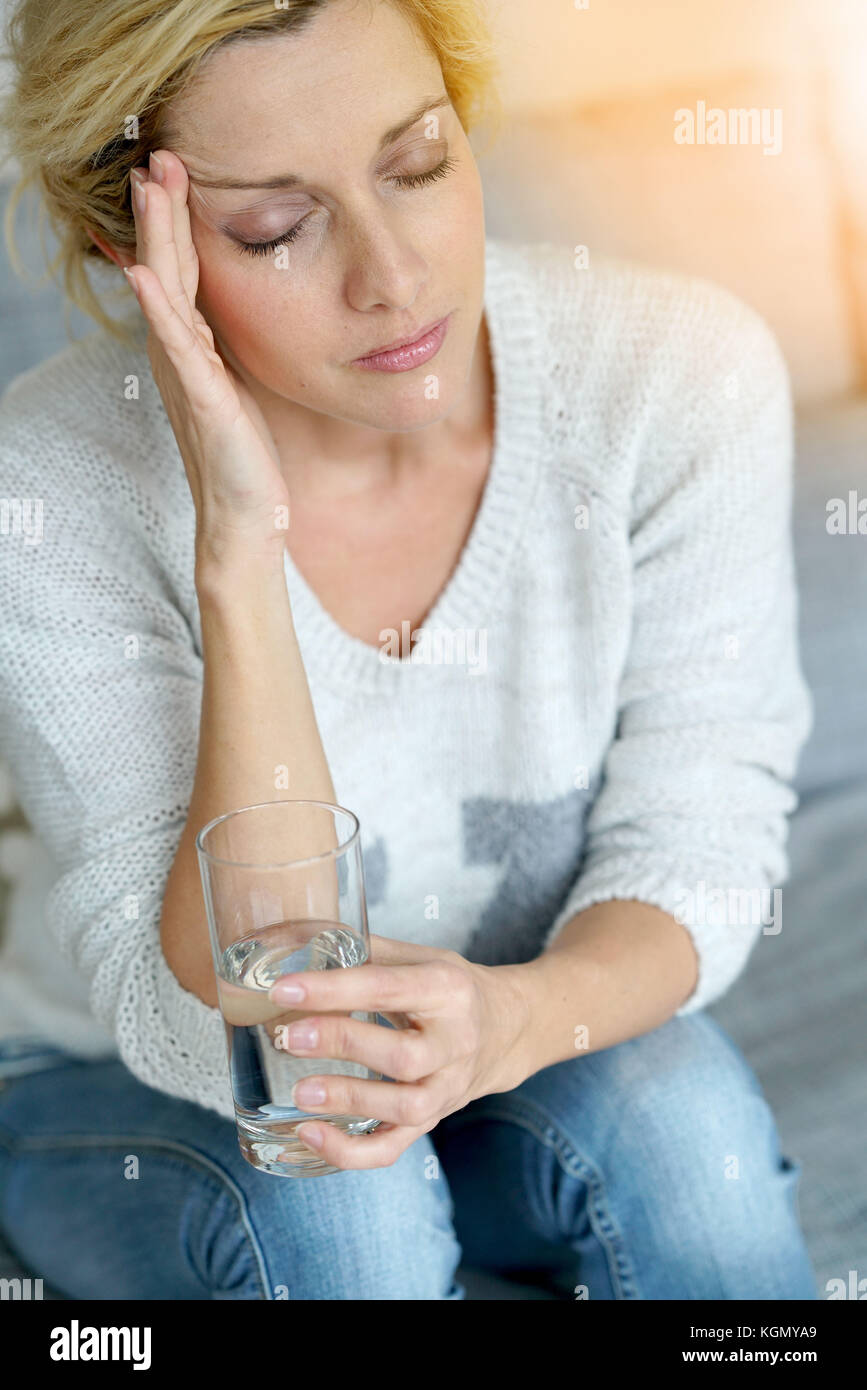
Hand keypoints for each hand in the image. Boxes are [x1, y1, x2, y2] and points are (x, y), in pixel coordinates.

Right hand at [125, 149, 289, 569]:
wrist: (246, 514)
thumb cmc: (244, 452)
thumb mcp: (236, 382)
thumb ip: (225, 344)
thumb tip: (232, 309)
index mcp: (193, 344)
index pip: (182, 269)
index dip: (175, 218)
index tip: (173, 165)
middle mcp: (180, 352)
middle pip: (167, 267)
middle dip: (161, 211)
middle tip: (155, 153)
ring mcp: (186, 373)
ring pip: (167, 293)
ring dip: (156, 239)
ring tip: (148, 190)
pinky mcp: (202, 398)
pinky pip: (177, 347)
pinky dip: (160, 309)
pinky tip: (145, 276)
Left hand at [268, 934, 531, 1169]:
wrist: (505, 1029)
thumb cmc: (450, 989)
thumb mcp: (420, 957)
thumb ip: (363, 951)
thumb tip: (291, 940)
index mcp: (446, 989)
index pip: (386, 988)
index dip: (333, 990)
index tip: (283, 990)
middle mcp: (453, 1042)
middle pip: (402, 1054)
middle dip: (343, 1043)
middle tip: (288, 1036)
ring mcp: (447, 1087)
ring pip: (405, 1106)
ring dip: (349, 1101)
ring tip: (299, 1093)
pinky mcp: (433, 1119)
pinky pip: (394, 1147)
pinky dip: (351, 1152)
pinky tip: (311, 1135)